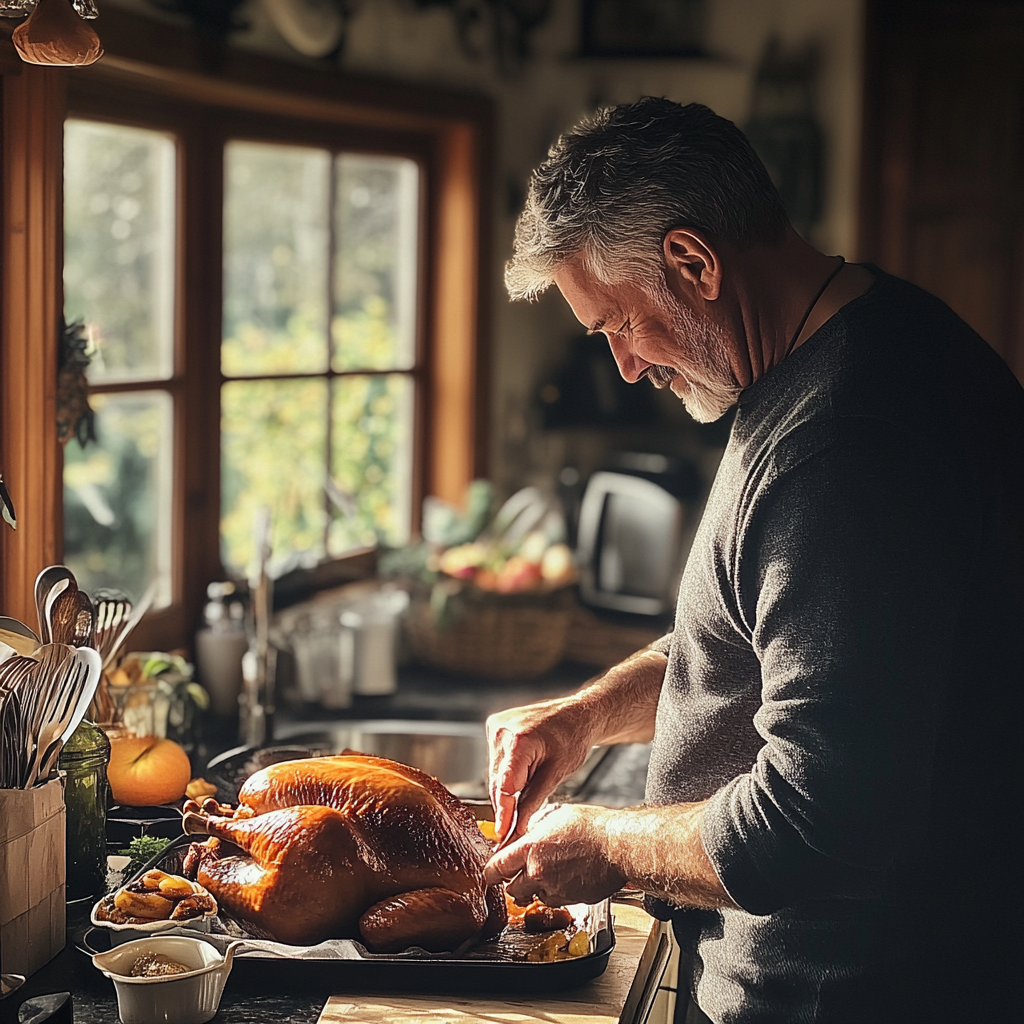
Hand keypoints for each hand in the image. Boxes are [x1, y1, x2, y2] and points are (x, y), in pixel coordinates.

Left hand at [483, 803, 626, 906]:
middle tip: (522, 872)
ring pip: (534, 897)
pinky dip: (557, 893)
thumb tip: (524, 834)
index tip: (491, 873)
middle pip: (512, 890)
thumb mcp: (556, 815)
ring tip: (553, 870)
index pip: (496, 868)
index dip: (491, 872)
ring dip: (537, 888)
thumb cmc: (592, 827)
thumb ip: (534, 828)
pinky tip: (568, 876)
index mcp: (531, 849)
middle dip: (515, 882)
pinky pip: (556, 901)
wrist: (619, 846)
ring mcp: (556, 889)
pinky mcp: (572, 900)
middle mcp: (539, 873)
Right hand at [486, 697, 598, 842]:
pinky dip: (508, 773)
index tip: (503, 833)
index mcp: (519, 740)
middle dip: (507, 803)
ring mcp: (496, 727)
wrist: (578, 713)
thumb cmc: (573, 738)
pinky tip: (525, 772)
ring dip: (508, 788)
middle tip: (516, 824)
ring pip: (495, 773)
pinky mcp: (495, 728)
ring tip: (531, 783)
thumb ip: (533, 801)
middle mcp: (502, 731)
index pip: (504, 787)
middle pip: (497, 782)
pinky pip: (497, 761)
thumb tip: (517, 826)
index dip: (504, 813)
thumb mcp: (557, 774)